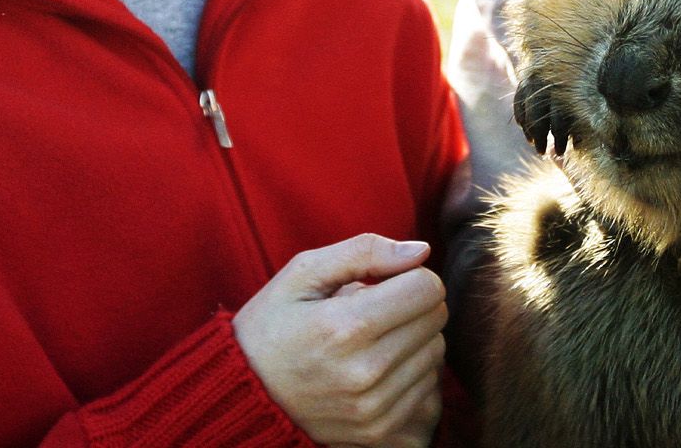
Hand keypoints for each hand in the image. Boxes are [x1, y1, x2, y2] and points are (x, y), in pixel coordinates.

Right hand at [233, 233, 447, 447]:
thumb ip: (363, 252)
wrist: (244, 395)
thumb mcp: (302, 274)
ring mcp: (373, 408)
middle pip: (436, 321)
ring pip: (436, 355)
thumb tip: (420, 250)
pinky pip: (428, 391)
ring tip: (373, 340)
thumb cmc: (273, 325)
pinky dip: (411, 374)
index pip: (427, 289)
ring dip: (414, 340)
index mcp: (345, 326)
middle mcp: (364, 372)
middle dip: (413, 305)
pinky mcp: (379, 432)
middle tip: (378, 310)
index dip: (411, 276)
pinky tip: (378, 369)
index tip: (387, 282)